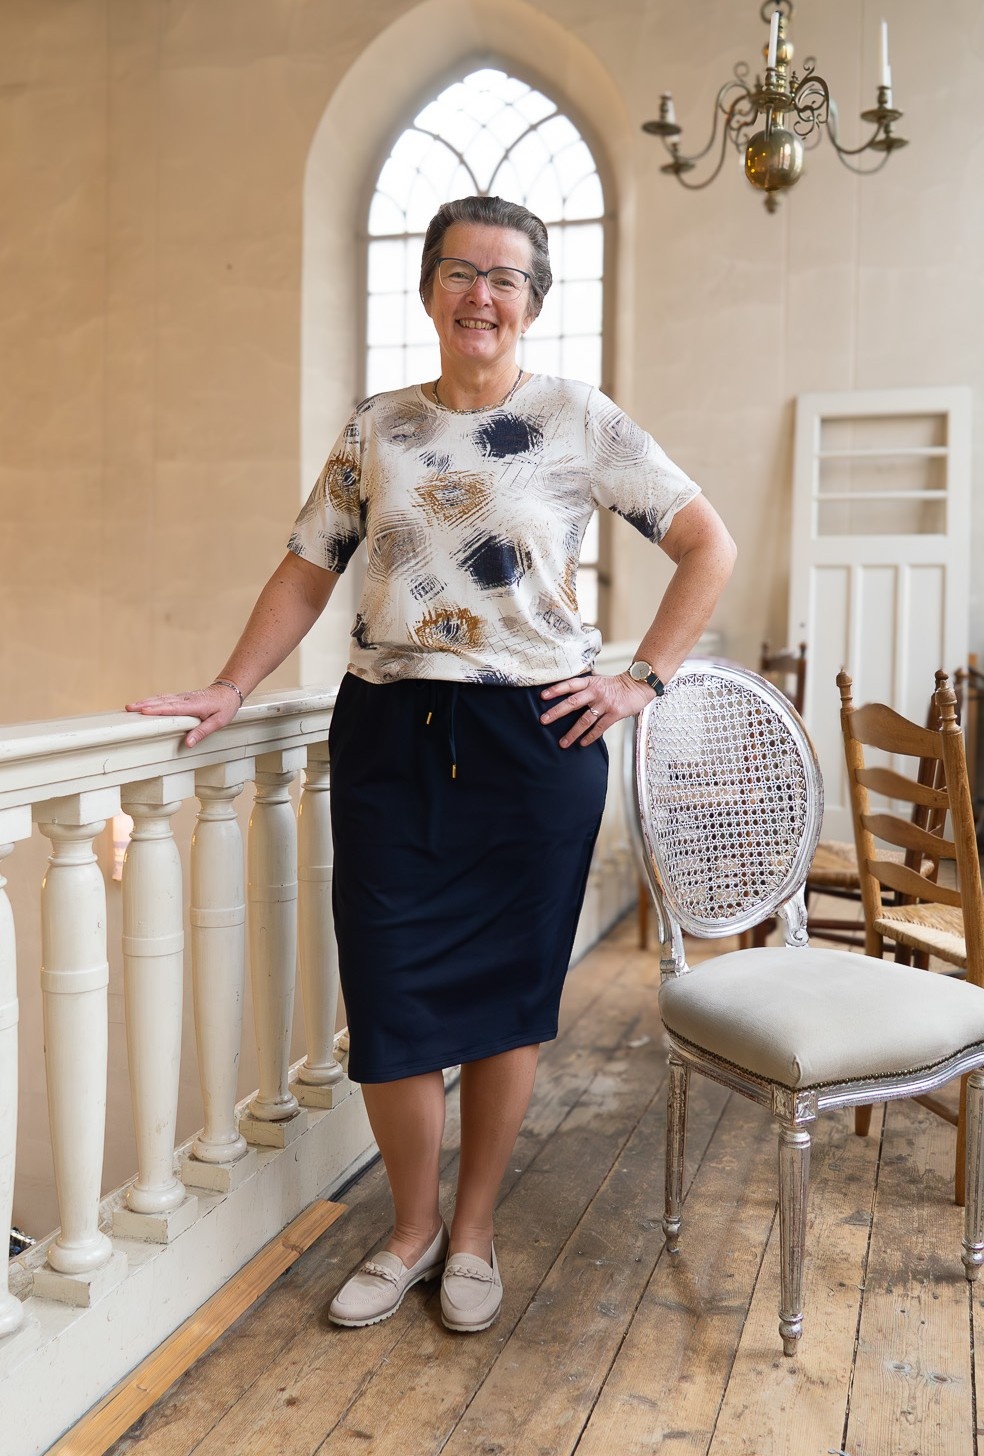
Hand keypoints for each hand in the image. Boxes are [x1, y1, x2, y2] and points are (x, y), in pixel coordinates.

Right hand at [125, 684, 241, 747]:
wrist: (228, 691)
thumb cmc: (224, 707)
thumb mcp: (218, 722)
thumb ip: (202, 732)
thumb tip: (188, 743)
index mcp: (194, 705)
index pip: (173, 708)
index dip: (158, 710)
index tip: (144, 712)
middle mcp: (185, 699)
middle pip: (162, 702)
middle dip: (145, 705)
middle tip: (129, 708)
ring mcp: (182, 697)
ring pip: (161, 699)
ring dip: (145, 702)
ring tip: (130, 706)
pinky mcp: (181, 698)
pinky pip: (165, 698)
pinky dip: (152, 700)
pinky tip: (144, 703)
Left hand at [539, 672, 656, 748]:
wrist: (638, 685)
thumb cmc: (616, 685)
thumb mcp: (599, 680)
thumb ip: (585, 686)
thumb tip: (567, 690)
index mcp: (590, 683)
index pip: (569, 685)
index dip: (556, 690)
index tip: (542, 697)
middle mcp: (595, 692)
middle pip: (572, 703)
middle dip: (557, 712)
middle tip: (543, 720)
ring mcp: (605, 703)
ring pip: (585, 720)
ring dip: (572, 733)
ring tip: (562, 743)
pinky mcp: (615, 713)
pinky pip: (600, 728)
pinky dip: (590, 737)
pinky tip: (582, 743)